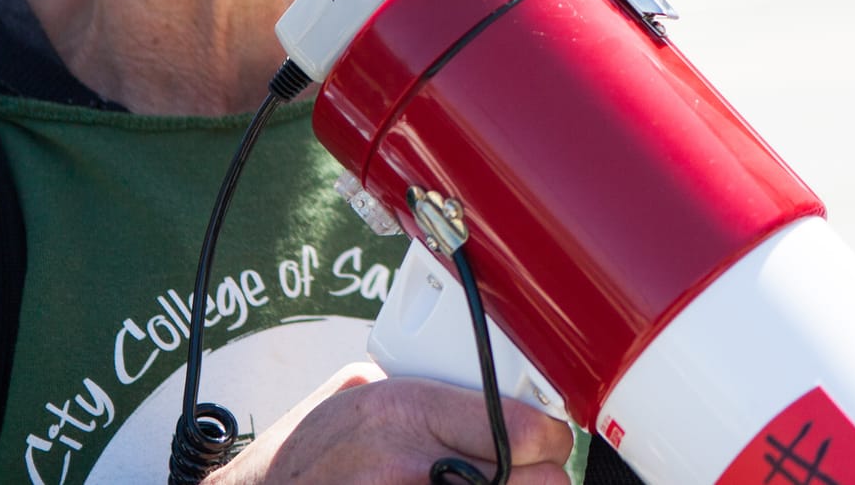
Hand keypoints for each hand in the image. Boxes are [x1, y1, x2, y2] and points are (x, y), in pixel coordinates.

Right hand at [212, 362, 573, 483]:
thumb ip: (420, 386)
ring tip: (508, 484)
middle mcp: (408, 464)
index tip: (549, 438)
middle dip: (543, 477)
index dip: (551, 436)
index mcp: (404, 409)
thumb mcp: (356, 392)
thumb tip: (484, 380)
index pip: (523, 427)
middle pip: (532, 482)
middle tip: (537, 471)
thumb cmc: (303, 452)